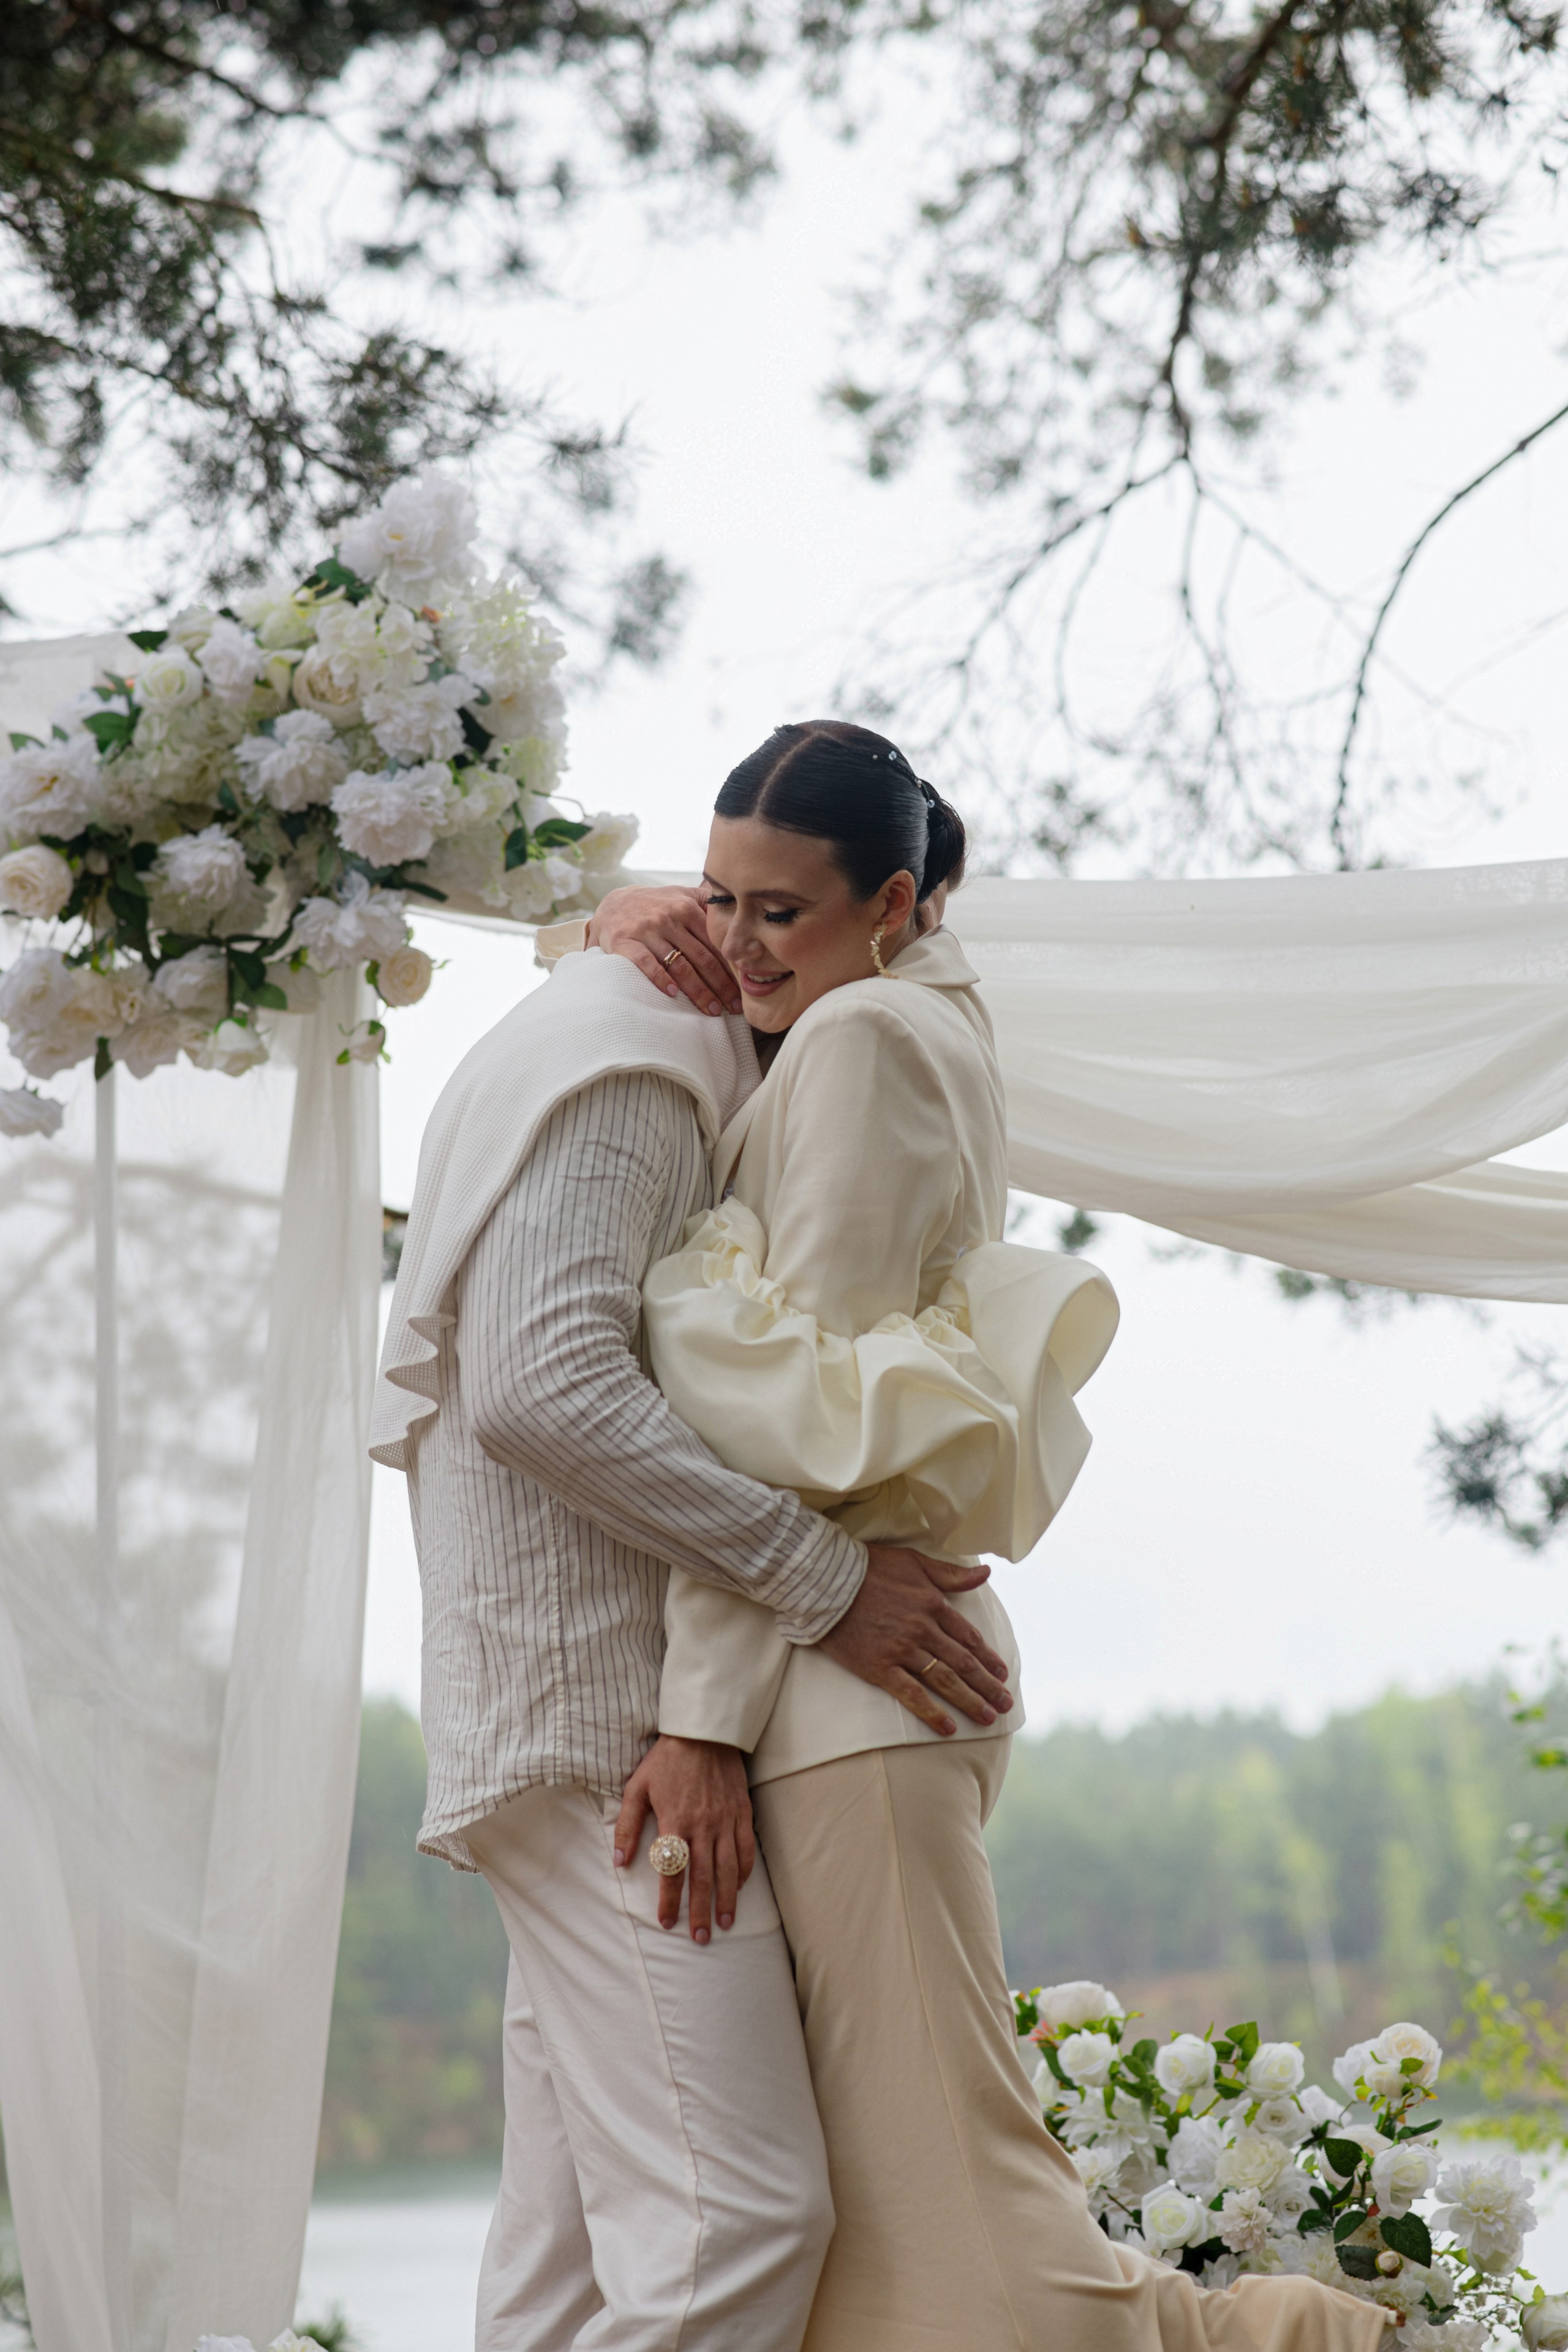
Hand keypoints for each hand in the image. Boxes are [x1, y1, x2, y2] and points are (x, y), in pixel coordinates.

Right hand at [587, 884, 741, 1016]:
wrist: (613, 904)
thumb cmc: (656, 905)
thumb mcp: (682, 894)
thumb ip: (708, 902)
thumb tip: (740, 914)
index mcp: (686, 908)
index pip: (714, 942)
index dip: (731, 966)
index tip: (745, 986)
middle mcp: (668, 918)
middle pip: (701, 957)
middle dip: (721, 984)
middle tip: (735, 1006)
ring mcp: (646, 931)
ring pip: (678, 965)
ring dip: (698, 990)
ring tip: (712, 1009)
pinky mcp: (624, 942)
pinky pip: (645, 963)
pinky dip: (660, 979)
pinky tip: (674, 994)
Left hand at [612, 1735, 755, 1942]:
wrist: (704, 1731)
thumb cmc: (667, 1759)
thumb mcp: (637, 1787)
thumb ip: (628, 1825)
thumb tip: (619, 1861)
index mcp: (675, 1822)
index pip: (672, 1871)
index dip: (670, 1900)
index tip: (668, 1922)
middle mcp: (703, 1826)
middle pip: (703, 1877)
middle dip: (700, 1911)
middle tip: (700, 1938)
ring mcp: (726, 1820)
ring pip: (728, 1868)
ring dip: (727, 1898)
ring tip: (726, 1923)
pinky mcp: (742, 1811)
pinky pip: (746, 1848)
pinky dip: (744, 1870)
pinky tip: (741, 1887)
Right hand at [818, 1546, 1014, 1736]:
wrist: (825, 1581)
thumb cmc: (868, 1567)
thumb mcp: (914, 1561)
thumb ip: (951, 1573)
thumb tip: (986, 1572)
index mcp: (933, 1604)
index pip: (969, 1637)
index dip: (988, 1658)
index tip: (1002, 1673)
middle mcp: (923, 1629)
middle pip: (963, 1663)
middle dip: (988, 1686)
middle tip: (1006, 1705)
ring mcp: (902, 1650)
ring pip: (944, 1680)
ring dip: (969, 1701)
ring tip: (988, 1718)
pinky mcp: (880, 1667)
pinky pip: (912, 1694)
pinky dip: (932, 1712)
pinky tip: (948, 1728)